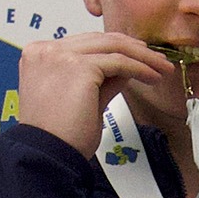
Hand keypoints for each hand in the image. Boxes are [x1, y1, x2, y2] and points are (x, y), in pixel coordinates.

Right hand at [19, 31, 171, 153]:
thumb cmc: (57, 136)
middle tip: (155, 60)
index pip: (85, 43)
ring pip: (113, 47)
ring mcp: (59, 56)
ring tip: (161, 69)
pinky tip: (152, 77)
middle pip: (100, 40)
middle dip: (132, 49)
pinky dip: (140, 68)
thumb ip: (99, 79)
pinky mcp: (77, 66)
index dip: (114, 48)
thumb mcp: (78, 99)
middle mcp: (45, 52)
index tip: (136, 56)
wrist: (47, 157)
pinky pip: (119, 62)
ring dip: (143, 57)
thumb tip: (124, 68)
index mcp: (37, 56)